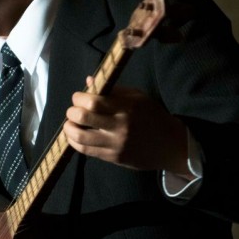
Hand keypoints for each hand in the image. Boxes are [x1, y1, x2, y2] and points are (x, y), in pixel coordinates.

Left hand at [64, 78, 188, 173]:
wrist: (169, 145)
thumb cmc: (152, 116)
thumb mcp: (137, 97)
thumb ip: (112, 90)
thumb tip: (88, 81)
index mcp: (127, 107)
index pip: (94, 101)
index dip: (79, 98)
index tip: (78, 97)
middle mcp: (120, 126)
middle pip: (83, 117)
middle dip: (72, 111)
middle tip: (73, 110)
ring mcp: (116, 144)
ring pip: (81, 137)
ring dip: (69, 129)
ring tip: (70, 123)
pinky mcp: (113, 157)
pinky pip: (87, 151)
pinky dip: (75, 142)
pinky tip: (75, 136)